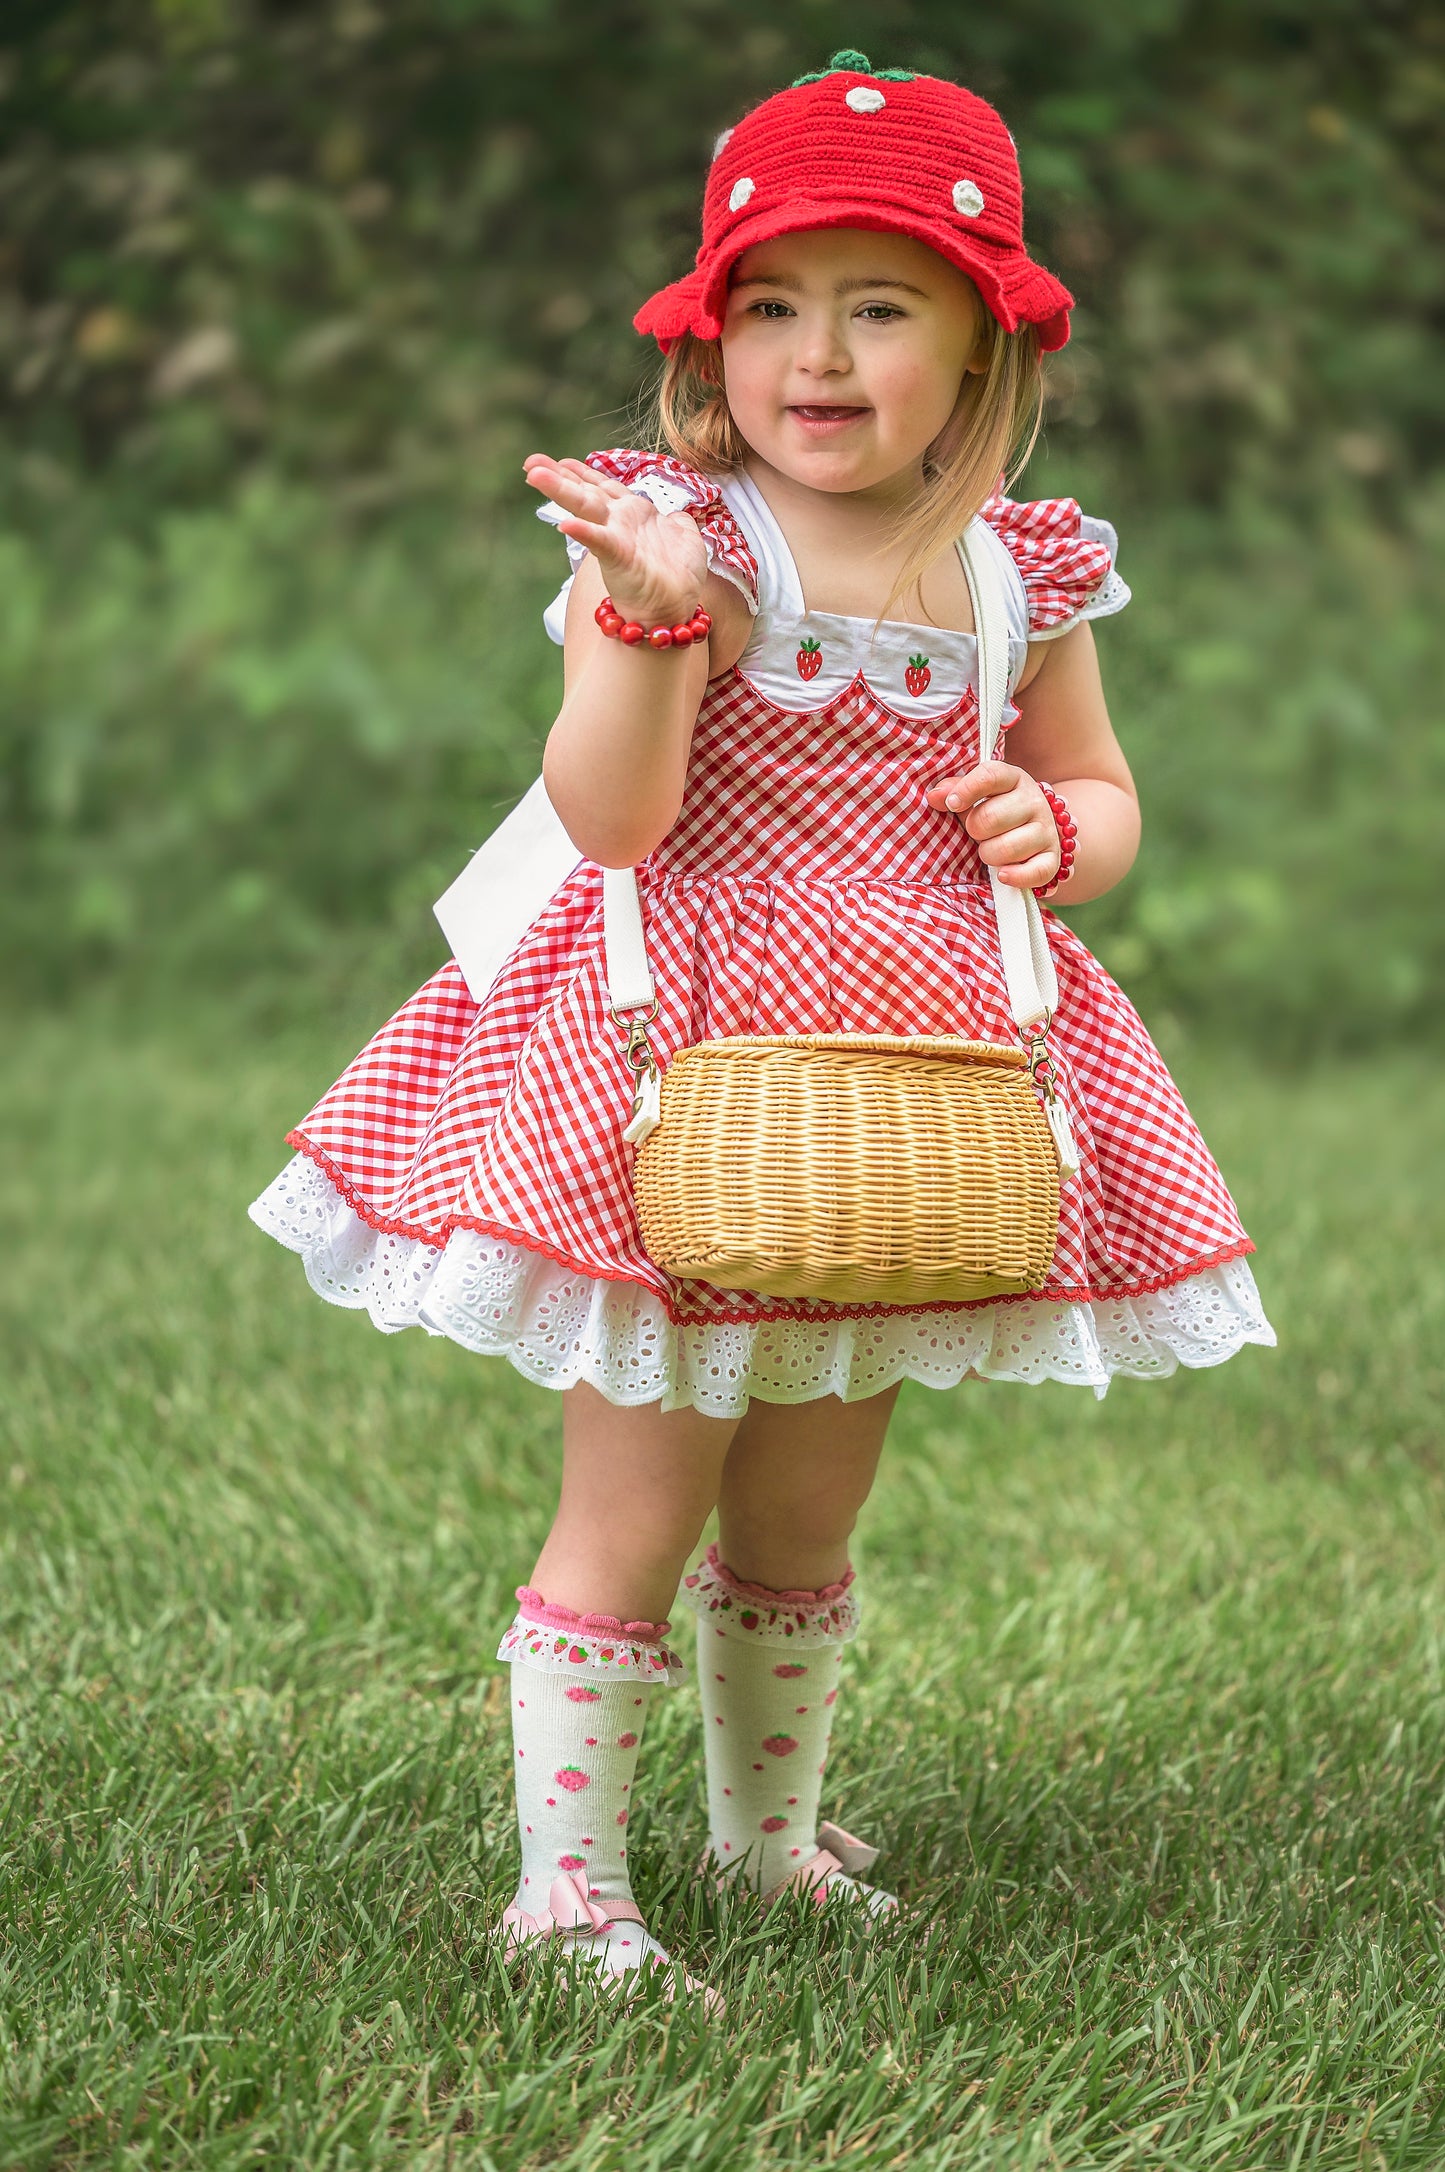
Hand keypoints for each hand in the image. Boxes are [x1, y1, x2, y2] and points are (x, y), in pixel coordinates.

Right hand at [523, 454, 709, 628]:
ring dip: (561, 489)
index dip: (582, 472)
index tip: (560, 461)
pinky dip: (584, 531)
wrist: (676, 610)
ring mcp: (616, 538)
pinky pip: (600, 540)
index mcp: (633, 513)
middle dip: (558, 476)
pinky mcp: (619, 556)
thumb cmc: (680, 578)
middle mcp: (620, 522)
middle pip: (585, 492)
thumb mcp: (685, 539)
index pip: (603, 486)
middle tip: (531, 462)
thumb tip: (676, 514)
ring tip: (535, 474)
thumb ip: (678, 521)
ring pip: (586, 507)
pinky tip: (566, 525)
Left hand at [923, 760, 1061, 890]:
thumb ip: (954, 790)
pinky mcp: (1053, 858)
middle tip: (976, 832)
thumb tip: (935, 796)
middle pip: (991, 818)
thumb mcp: (977, 793)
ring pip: (1007, 848)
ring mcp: (1046, 830)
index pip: (990, 776)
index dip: (966, 790)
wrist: (1038, 826)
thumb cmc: (997, 808)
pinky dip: (1016, 877)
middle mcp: (1034, 801)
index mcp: (1013, 778)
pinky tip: (1002, 874)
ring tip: (989, 850)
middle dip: (974, 830)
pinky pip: (1036, 872)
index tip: (951, 804)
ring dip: (989, 854)